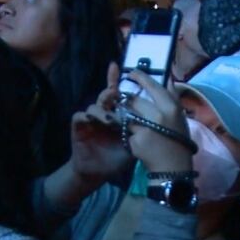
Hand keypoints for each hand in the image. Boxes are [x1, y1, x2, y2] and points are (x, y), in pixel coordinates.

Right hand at [67, 63, 131, 182]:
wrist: (98, 173)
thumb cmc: (117, 157)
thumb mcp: (135, 143)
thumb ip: (143, 128)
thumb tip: (160, 115)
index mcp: (117, 114)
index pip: (117, 93)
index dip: (115, 79)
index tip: (117, 66)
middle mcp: (103, 113)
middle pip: (105, 95)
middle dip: (110, 90)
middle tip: (115, 92)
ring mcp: (90, 120)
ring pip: (94, 105)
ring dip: (102, 109)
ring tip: (109, 119)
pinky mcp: (79, 128)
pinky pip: (79, 117)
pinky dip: (85, 117)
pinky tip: (91, 120)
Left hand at [119, 69, 192, 173]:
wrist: (172, 168)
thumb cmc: (178, 140)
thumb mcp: (180, 117)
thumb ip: (172, 96)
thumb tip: (168, 77)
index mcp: (171, 108)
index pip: (152, 86)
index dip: (140, 77)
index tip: (131, 72)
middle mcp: (158, 116)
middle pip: (135, 100)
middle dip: (131, 102)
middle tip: (132, 105)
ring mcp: (144, 128)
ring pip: (128, 116)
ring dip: (130, 119)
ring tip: (139, 127)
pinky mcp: (134, 141)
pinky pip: (127, 131)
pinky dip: (131, 134)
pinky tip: (140, 141)